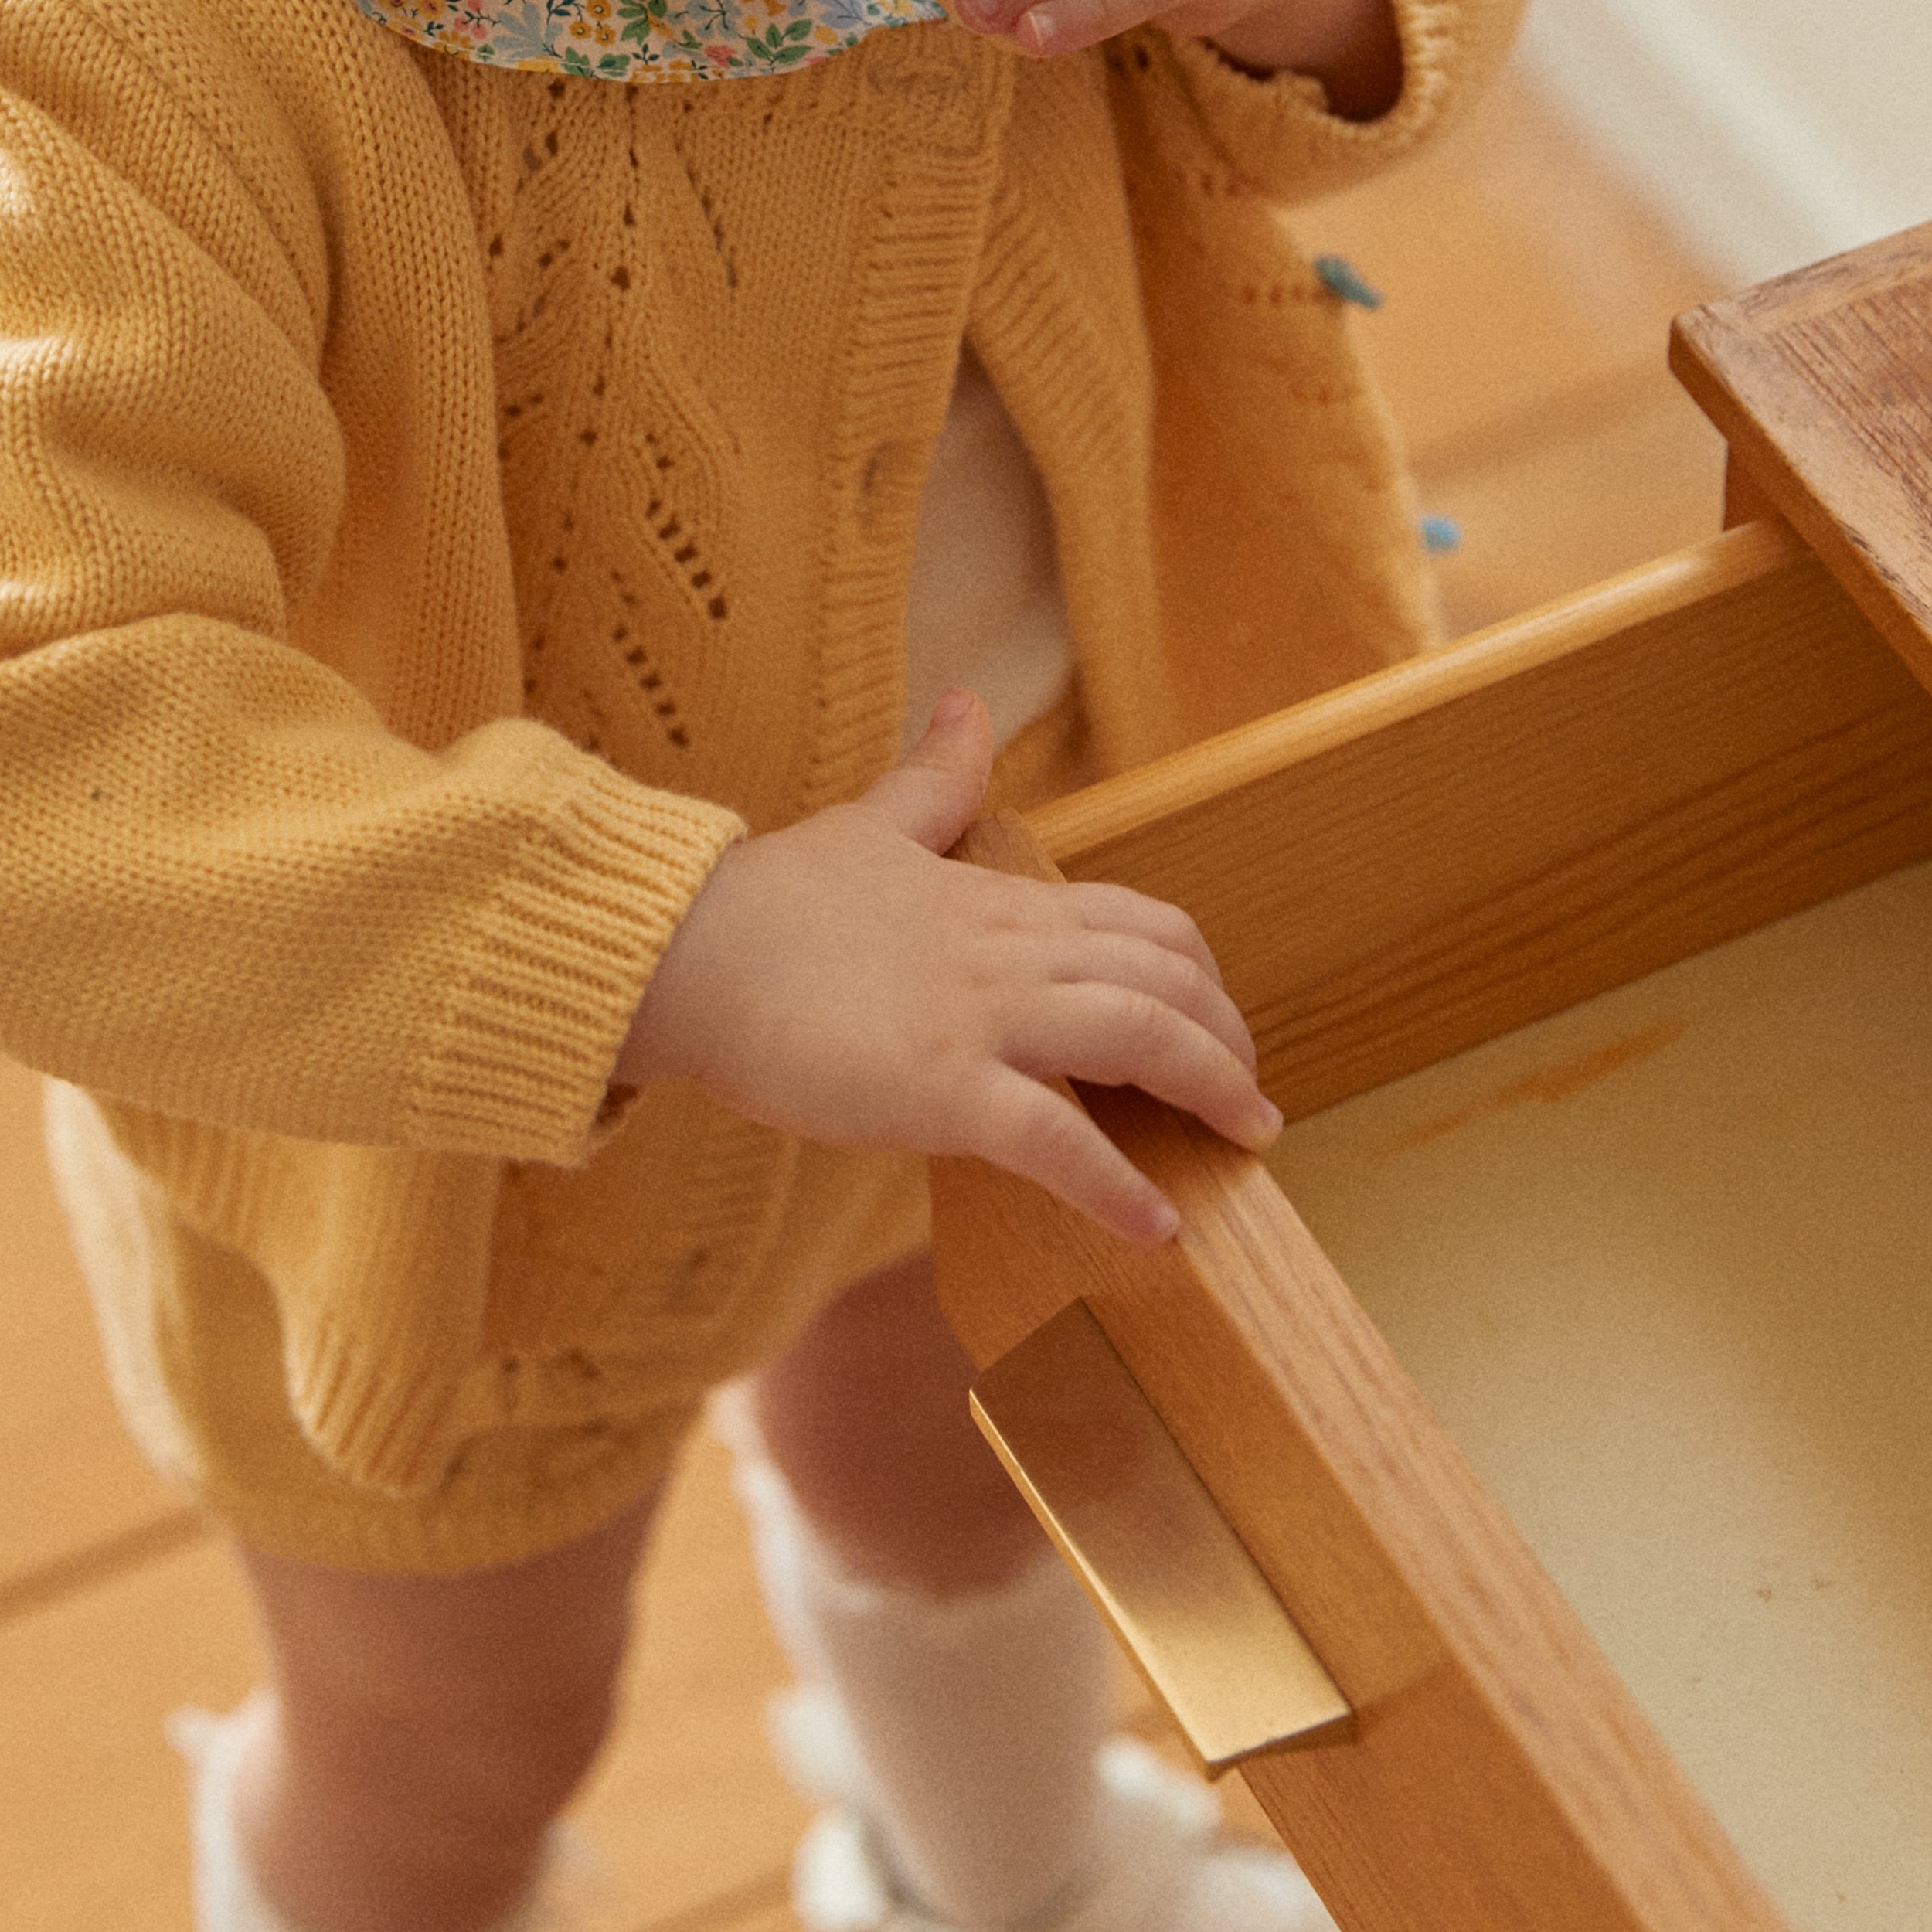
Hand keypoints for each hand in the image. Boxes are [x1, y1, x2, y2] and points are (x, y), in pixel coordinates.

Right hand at [613, 690, 1280, 1245]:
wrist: (681, 953)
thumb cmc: (768, 904)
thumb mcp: (869, 828)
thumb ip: (933, 780)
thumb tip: (967, 704)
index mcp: (998, 900)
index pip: (1141, 924)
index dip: (1199, 976)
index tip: (1218, 1021)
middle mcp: (1008, 952)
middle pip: (1164, 979)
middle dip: (1226, 1040)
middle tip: (1250, 1097)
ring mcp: (979, 1018)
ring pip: (1138, 1037)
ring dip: (1209, 1093)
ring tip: (1245, 1141)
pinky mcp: (940, 1088)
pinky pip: (1056, 1140)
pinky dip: (1117, 1187)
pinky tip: (1157, 1228)